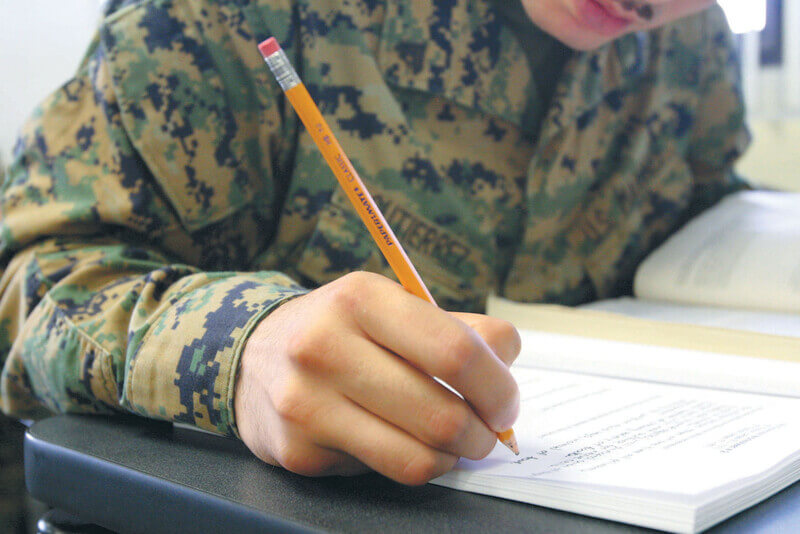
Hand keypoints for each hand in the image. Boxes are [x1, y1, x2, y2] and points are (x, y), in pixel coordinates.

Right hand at [234, 271, 520, 484]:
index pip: (455, 351)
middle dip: (485, 433)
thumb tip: (508, 362)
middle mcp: (324, 347)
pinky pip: (386, 472)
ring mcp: (306, 403)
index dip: (498, 386)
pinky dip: (415, 463)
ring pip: (419, 456)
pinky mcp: (298, 451)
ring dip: (455, 455)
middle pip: (442, 413)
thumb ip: (458, 329)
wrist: (253, 357)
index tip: (506, 402)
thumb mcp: (392, 306)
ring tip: (455, 441)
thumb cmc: (343, 330)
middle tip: (489, 431)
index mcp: (360, 298)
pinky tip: (408, 443)